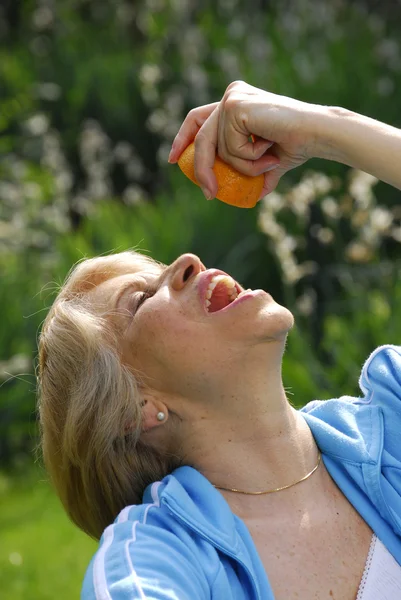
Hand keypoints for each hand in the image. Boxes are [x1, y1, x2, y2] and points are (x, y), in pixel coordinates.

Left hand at [169, 81, 324, 198]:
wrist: (317, 134)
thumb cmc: (297, 145)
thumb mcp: (268, 163)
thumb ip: (254, 174)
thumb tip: (251, 197)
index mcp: (234, 102)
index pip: (197, 119)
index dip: (182, 138)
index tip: (172, 159)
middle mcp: (230, 95)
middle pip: (202, 138)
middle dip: (201, 168)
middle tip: (208, 193)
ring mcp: (232, 98)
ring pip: (220, 149)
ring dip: (243, 166)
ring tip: (267, 161)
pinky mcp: (236, 106)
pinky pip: (231, 148)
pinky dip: (250, 158)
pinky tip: (268, 147)